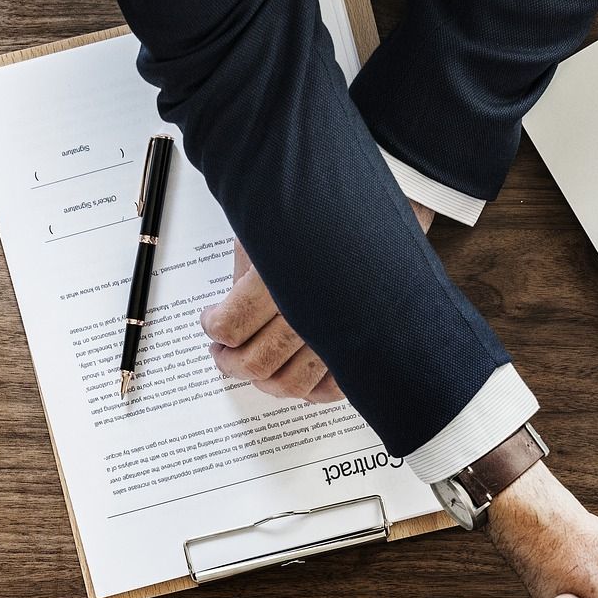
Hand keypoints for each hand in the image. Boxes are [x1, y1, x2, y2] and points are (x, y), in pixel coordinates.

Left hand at [200, 201, 434, 401]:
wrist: (387, 207)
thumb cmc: (326, 212)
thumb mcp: (272, 230)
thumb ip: (249, 275)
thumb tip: (229, 313)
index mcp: (283, 278)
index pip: (232, 326)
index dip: (214, 328)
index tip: (210, 321)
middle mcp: (314, 314)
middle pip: (258, 363)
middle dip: (231, 363)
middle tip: (222, 353)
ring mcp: (341, 336)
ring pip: (292, 384)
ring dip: (264, 382)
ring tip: (253, 365)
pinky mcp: (362, 347)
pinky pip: (331, 390)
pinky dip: (308, 390)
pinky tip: (293, 374)